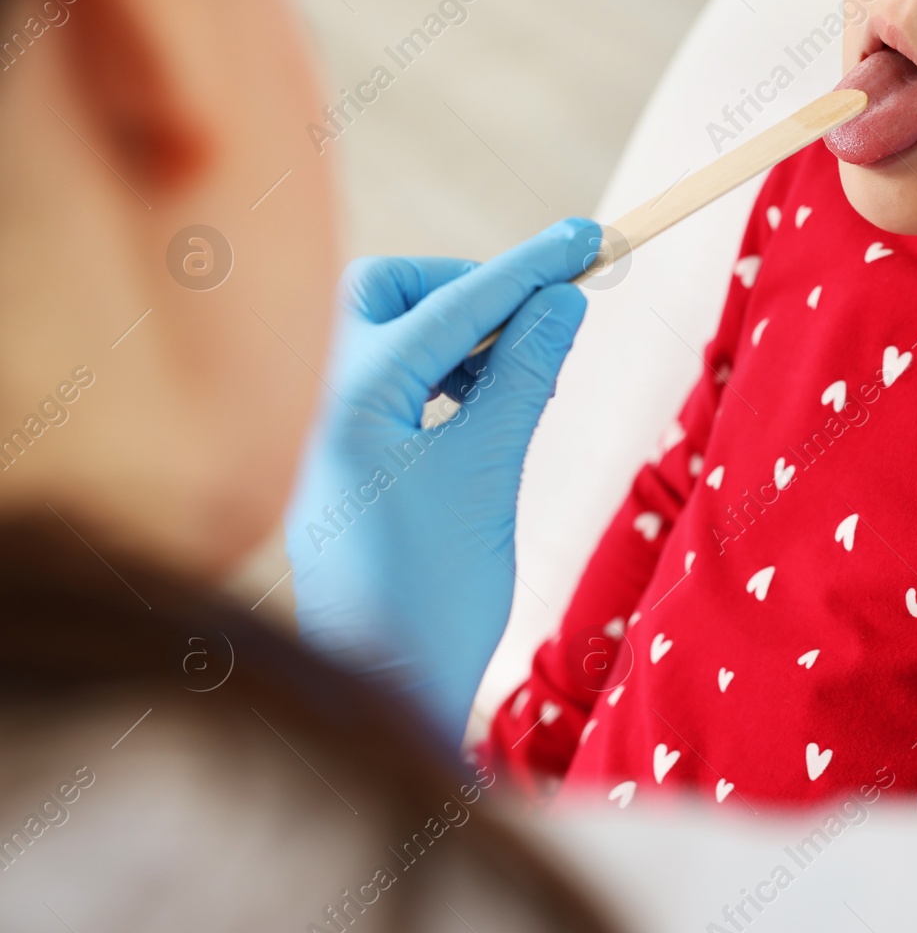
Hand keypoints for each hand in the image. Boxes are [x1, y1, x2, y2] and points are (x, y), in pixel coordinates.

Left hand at [285, 218, 598, 742]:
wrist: (386, 692)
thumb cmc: (433, 593)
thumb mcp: (489, 473)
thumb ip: (522, 378)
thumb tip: (560, 304)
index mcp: (347, 402)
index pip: (448, 307)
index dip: (525, 271)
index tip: (586, 240)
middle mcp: (316, 406)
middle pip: (384, 296)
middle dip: (461, 293)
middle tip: (531, 323)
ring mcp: (320, 435)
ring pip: (384, 340)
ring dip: (455, 340)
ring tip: (519, 381)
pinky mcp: (338, 465)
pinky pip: (385, 386)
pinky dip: (438, 381)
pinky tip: (482, 413)